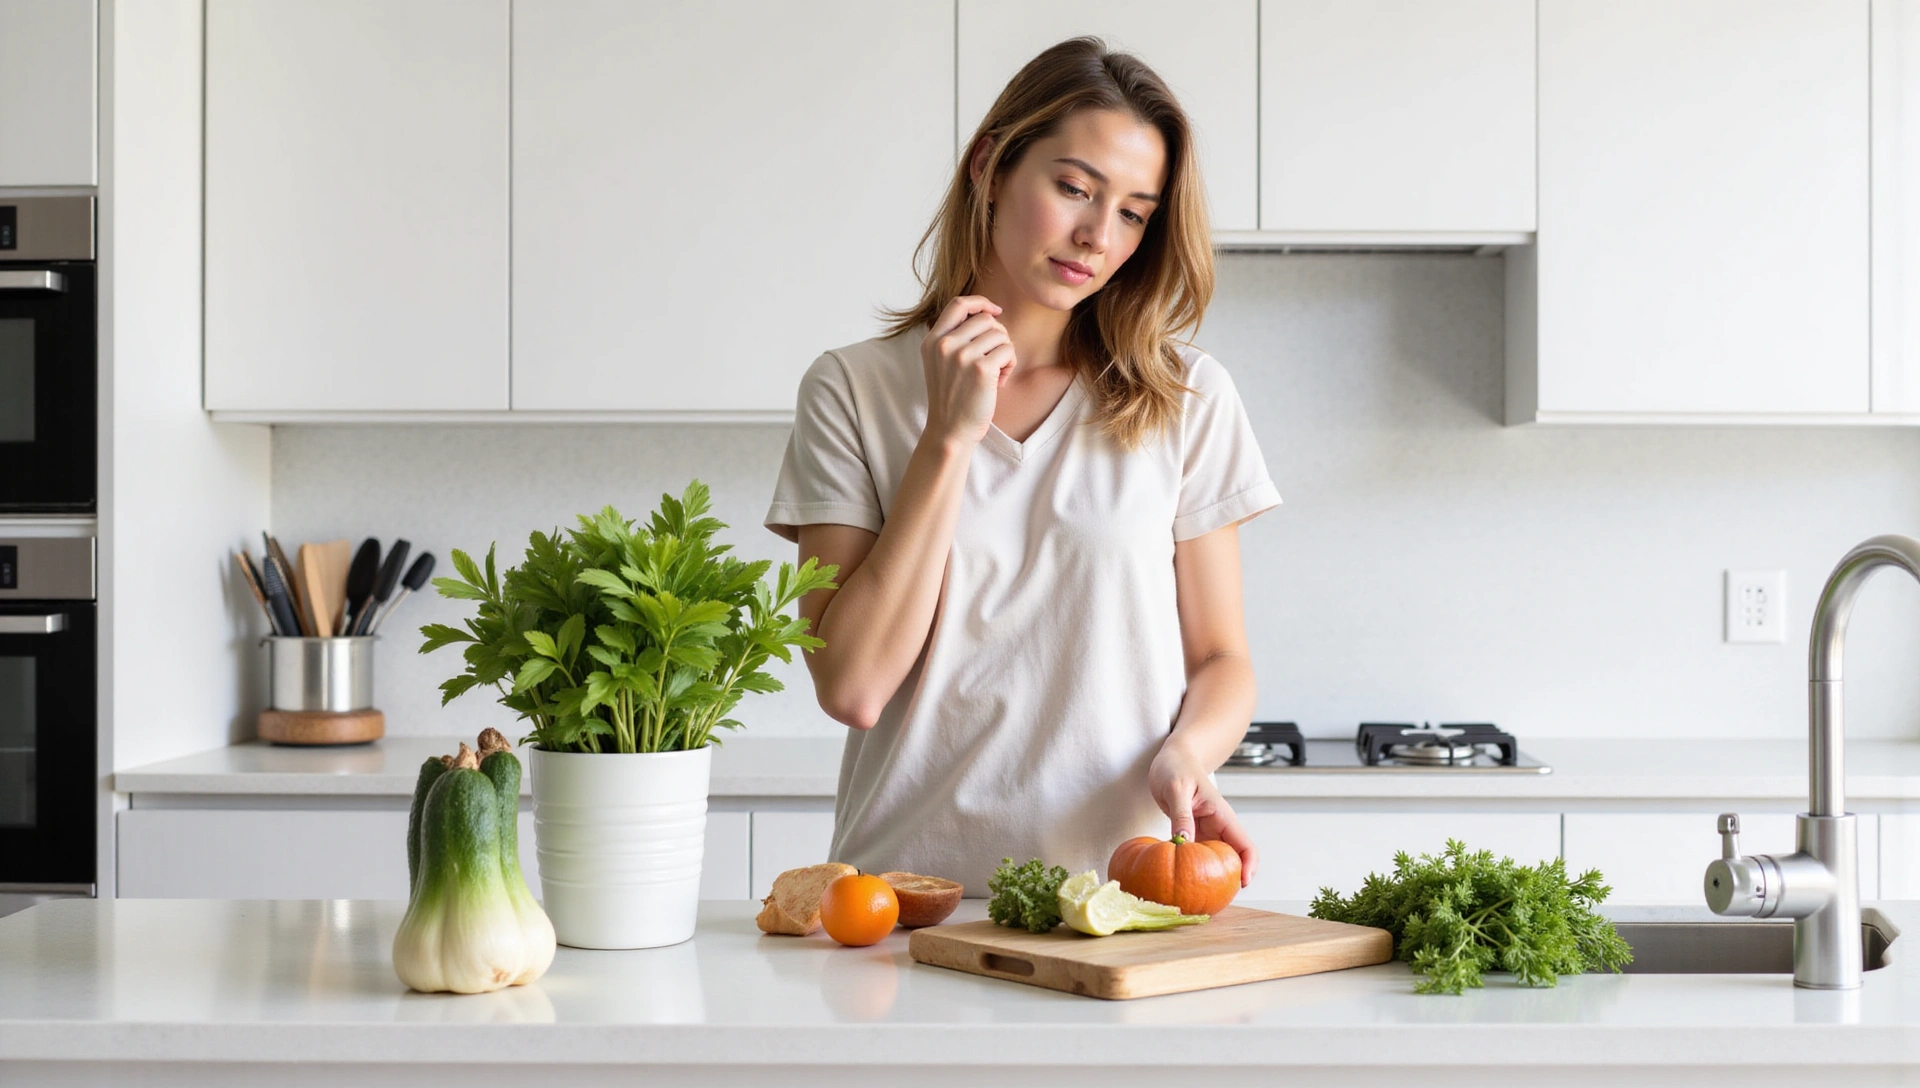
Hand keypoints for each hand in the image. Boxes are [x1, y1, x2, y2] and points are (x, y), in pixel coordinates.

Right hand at [920, 295, 1014, 446]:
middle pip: (985, 319)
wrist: (950, 431)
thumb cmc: (952, 398)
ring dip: (1005, 352)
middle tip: (995, 358)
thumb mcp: (940, 362)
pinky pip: (1008, 351)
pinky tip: (999, 382)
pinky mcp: (981, 369)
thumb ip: (954, 337)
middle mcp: (944, 344)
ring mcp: (962, 356)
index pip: (958, 304)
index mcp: (932, 340)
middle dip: (998, 335)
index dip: (981, 303)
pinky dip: (1010, 365)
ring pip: (1000, 334)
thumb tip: (988, 314)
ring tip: (996, 373)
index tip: (995, 311)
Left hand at [1148, 744, 1258, 885]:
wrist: (1172, 757)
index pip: (1245, 845)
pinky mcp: (1192, 833)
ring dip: (1210, 876)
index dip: (1248, 867)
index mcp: (1222, 815)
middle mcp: (1218, 826)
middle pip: (1232, 859)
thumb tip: (1185, 844)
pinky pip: (1196, 855)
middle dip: (1229, 880)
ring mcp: (1206, 831)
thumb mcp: (1176, 789)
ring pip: (1215, 860)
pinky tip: (1180, 880)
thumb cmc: (1176, 767)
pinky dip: (1192, 867)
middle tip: (1216, 901)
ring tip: (1199, 898)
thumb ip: (1181, 816)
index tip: (1242, 885)